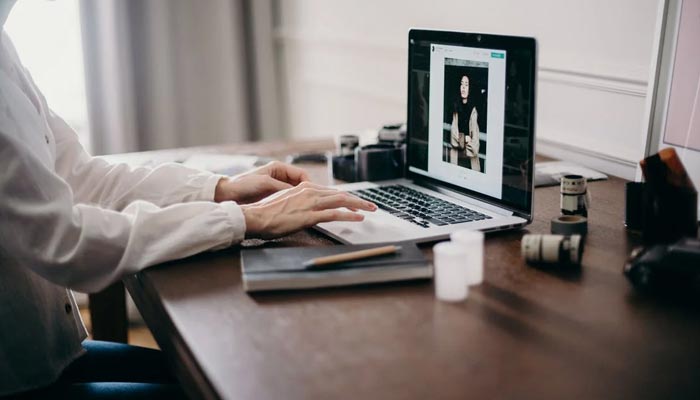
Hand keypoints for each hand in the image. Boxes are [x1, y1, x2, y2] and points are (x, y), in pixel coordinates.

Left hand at [214, 161, 309, 203]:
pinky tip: (293, 210)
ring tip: (303, 207)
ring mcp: (276, 186)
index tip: (312, 194)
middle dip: (305, 193)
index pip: (301, 174)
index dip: (308, 184)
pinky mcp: (272, 196)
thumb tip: (298, 192)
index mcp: (279, 168)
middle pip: (300, 184)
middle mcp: (279, 176)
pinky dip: (291, 204)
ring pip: (294, 193)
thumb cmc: (244, 184)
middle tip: (310, 202)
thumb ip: (283, 187)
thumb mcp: (265, 183)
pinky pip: (287, 199)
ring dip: (298, 199)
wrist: (228, 194)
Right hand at [240, 182, 376, 238]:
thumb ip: (299, 202)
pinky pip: (335, 214)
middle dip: (358, 199)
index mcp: (304, 188)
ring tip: (371, 209)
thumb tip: (306, 207)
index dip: (346, 197)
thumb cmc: (267, 212)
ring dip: (359, 205)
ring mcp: (311, 203)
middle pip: (340, 194)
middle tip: (371, 205)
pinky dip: (349, 215)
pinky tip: (359, 218)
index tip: (355, 202)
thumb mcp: (285, 202)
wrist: (256, 216)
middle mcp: (310, 192)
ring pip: (342, 201)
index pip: (331, 191)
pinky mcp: (310, 215)